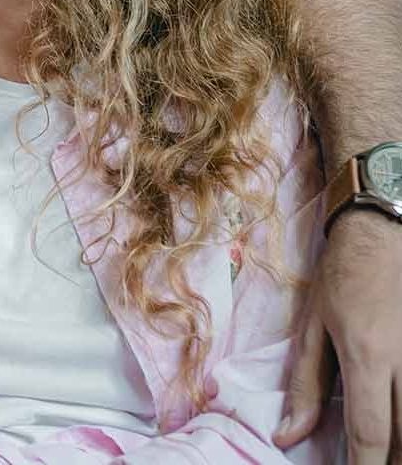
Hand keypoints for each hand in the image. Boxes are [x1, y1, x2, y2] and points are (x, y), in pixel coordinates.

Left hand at [276, 210, 401, 461]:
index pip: (371, 431)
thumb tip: (288, 437)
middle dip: (391, 459)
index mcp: (367, 354)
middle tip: (373, 463)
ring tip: (386, 451)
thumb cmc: (342, 280)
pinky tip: (400, 420)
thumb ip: (305, 386)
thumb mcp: (312, 328)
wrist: (382, 237)